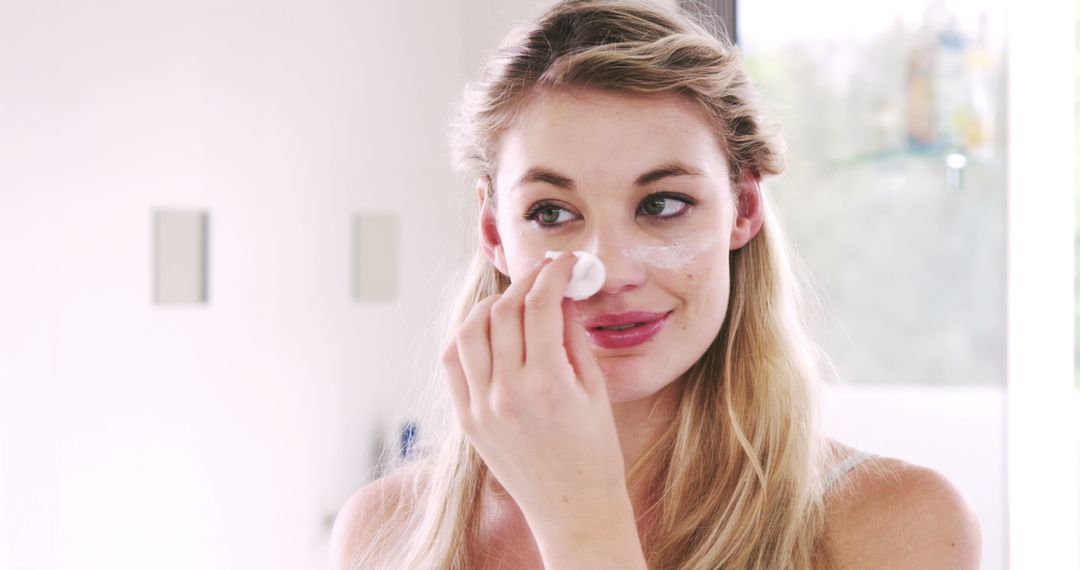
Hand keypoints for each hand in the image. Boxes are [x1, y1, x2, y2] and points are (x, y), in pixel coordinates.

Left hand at [440, 252, 631, 541]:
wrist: (572, 508)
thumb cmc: (594, 452)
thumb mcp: (595, 390)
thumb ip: (573, 337)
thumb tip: (561, 294)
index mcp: (548, 385)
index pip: (540, 305)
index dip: (553, 274)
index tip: (565, 263)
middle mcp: (507, 394)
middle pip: (504, 311)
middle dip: (525, 282)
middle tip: (543, 274)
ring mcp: (481, 407)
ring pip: (469, 330)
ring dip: (492, 305)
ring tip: (514, 300)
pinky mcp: (466, 420)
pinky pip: (453, 362)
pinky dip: (467, 335)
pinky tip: (487, 328)